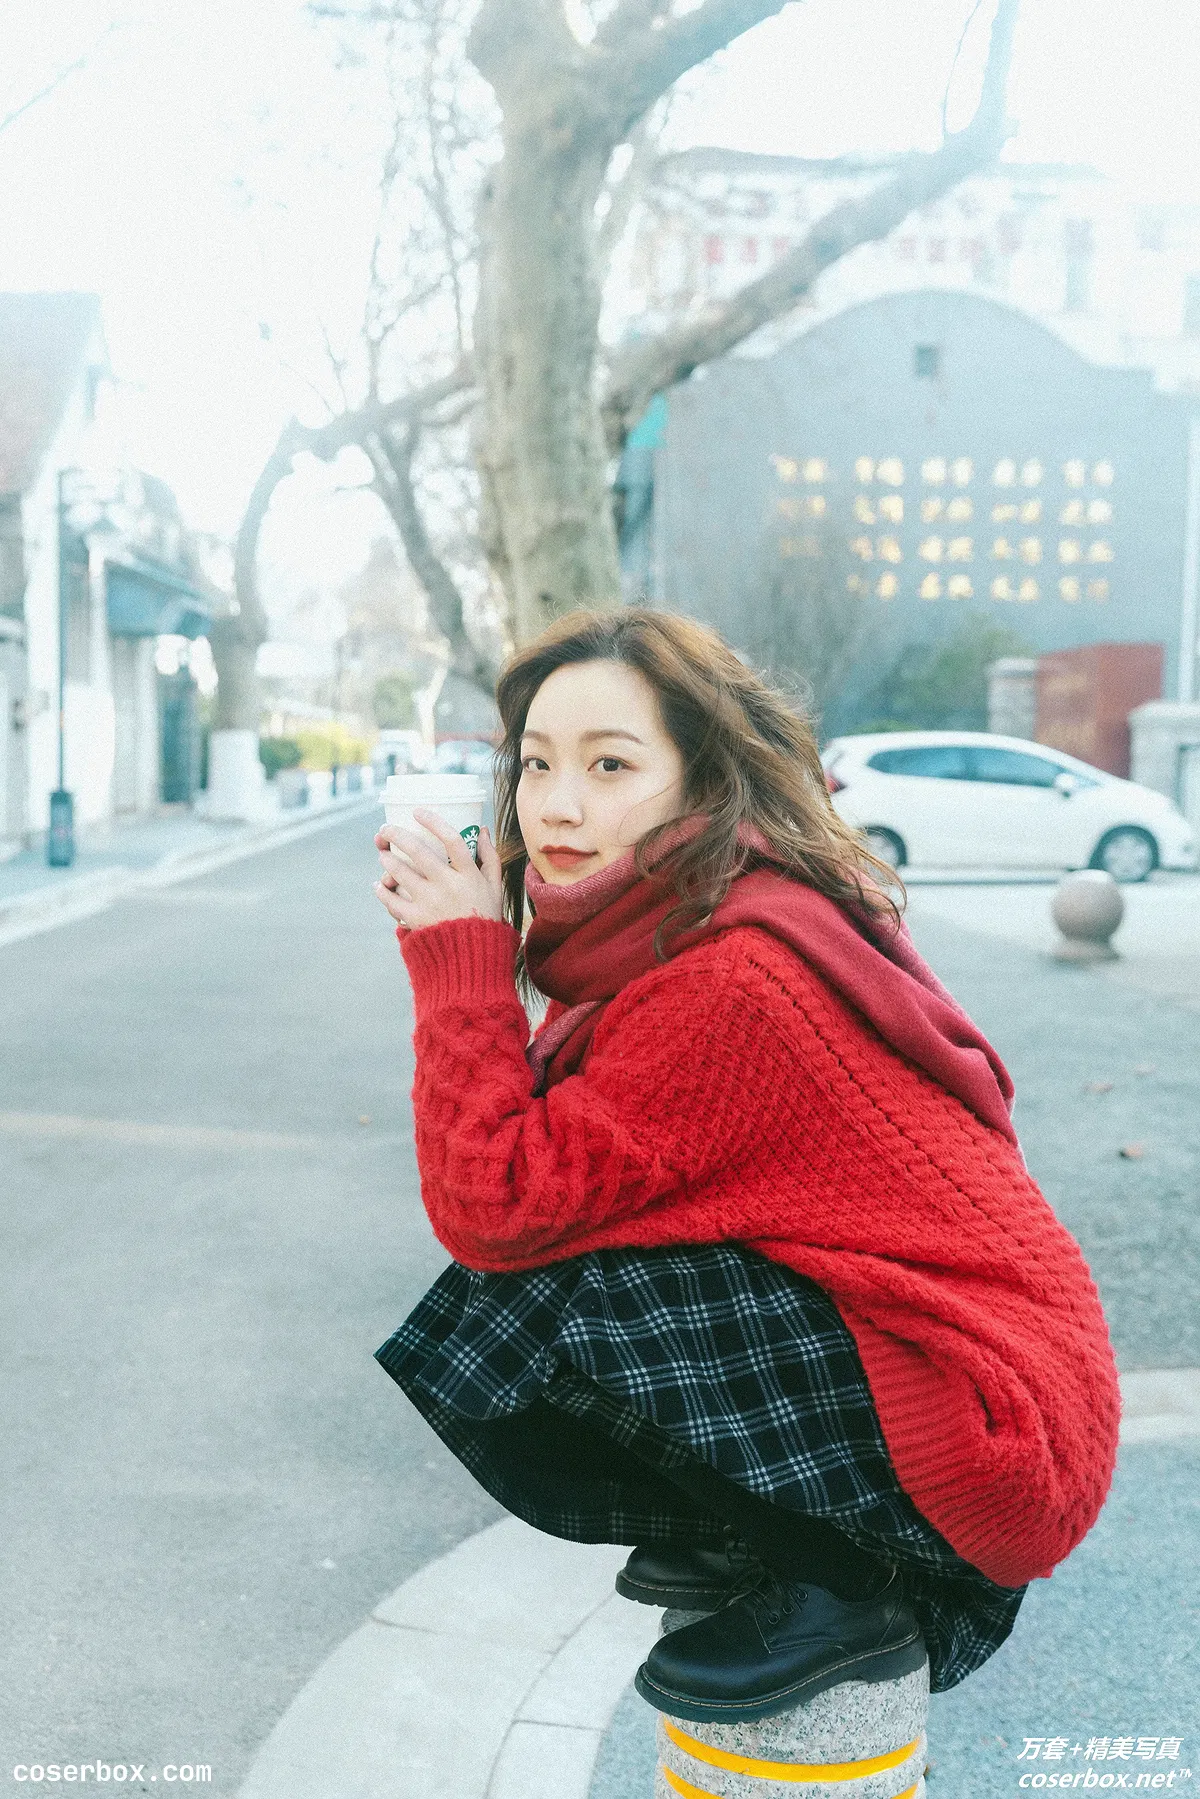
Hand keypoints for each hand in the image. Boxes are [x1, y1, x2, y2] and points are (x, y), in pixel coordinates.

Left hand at [374, 809, 504, 932]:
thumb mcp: (495, 887)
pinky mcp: (416, 919)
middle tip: (385, 829)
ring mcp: (430, 902)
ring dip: (387, 860)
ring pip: (400, 872)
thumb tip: (482, 829)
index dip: (433, 822)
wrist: (472, 958)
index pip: (452, 840)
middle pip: (418, 851)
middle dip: (396, 835)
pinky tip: (379, 885)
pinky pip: (392, 900)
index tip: (417, 812)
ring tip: (383, 855)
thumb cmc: (485, 917)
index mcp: (469, 875)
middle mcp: (448, 886)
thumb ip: (490, 857)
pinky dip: (382, 890)